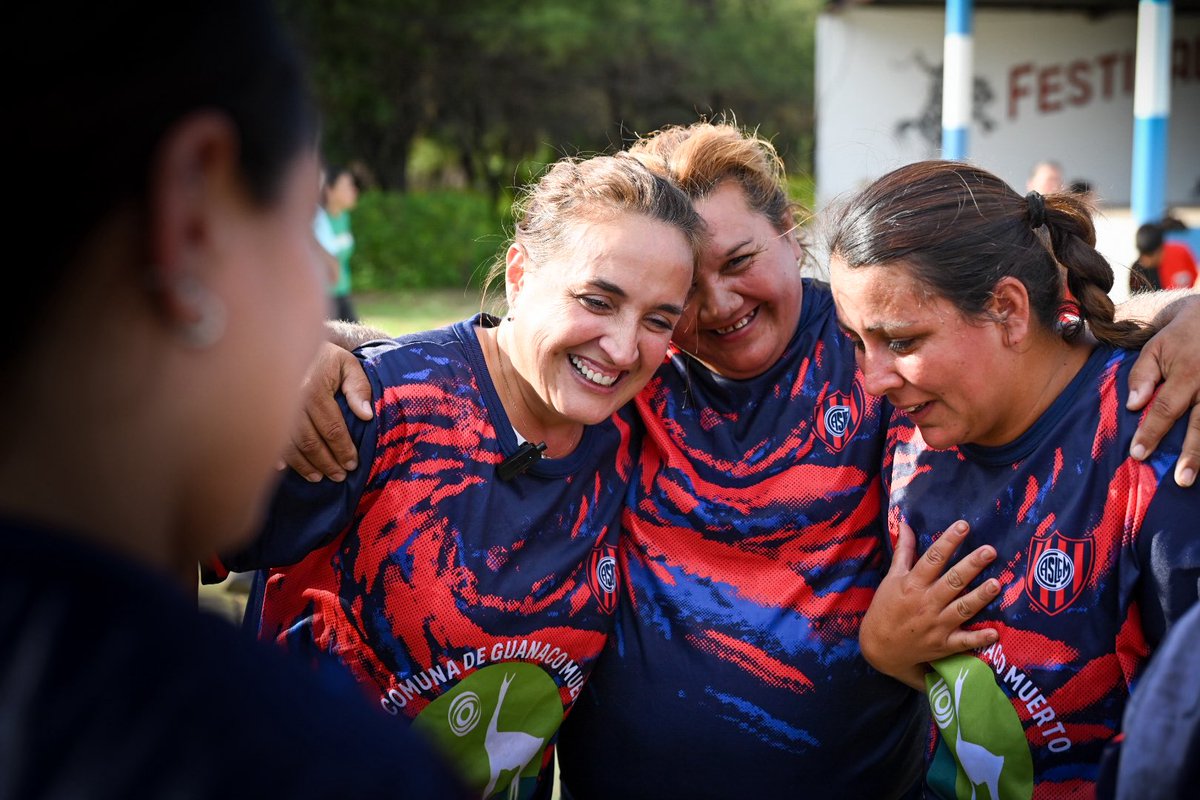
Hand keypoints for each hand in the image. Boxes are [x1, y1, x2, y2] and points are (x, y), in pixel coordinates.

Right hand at [280, 342, 373, 481]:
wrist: (287, 341)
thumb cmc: (324, 357)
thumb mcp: (347, 364)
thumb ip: (359, 388)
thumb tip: (366, 416)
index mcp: (314, 389)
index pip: (332, 429)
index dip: (343, 450)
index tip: (353, 464)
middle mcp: (292, 401)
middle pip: (311, 442)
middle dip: (327, 463)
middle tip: (339, 477)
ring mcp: (274, 407)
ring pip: (291, 445)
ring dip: (305, 466)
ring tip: (319, 478)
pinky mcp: (263, 410)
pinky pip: (269, 438)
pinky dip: (278, 456)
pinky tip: (284, 469)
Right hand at [859, 520, 999, 690]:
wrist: (879, 648)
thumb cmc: (885, 609)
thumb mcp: (891, 578)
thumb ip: (903, 552)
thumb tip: (906, 525)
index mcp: (912, 584)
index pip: (932, 558)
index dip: (948, 541)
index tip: (963, 526)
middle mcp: (926, 603)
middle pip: (952, 581)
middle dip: (971, 565)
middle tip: (989, 551)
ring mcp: (936, 625)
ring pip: (962, 609)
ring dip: (980, 597)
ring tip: (996, 583)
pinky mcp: (943, 645)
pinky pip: (964, 642)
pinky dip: (979, 638)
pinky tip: (995, 633)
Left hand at [1127, 294, 1199, 486]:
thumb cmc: (1180, 336)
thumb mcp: (1155, 347)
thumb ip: (1142, 376)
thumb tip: (1134, 406)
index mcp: (1187, 374)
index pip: (1165, 409)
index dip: (1151, 432)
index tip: (1138, 454)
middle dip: (1192, 454)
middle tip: (1181, 480)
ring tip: (1195, 477)